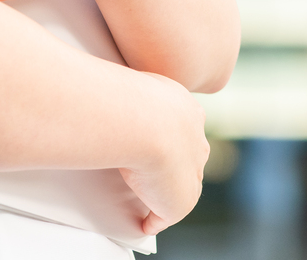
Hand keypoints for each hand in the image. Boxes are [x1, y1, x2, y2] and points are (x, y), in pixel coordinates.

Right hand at [119, 72, 208, 233]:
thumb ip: (129, 93)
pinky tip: (143, 222)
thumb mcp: (134, 84)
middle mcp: (197, 142)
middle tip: (150, 173)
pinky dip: (154, 220)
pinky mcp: (180, 202)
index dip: (170, 139)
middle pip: (189, 160)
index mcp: (189, 112)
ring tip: (143, 198)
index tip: (154, 143)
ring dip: (163, 194)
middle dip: (176, 168)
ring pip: (179, 187)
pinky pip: (166, 215)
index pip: (185, 131)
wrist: (143, 121)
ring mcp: (192, 174)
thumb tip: (109, 87)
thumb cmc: (130, 97)